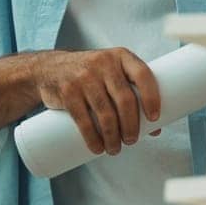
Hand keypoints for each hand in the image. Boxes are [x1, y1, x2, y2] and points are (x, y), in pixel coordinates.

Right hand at [29, 48, 161, 155]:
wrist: (50, 68)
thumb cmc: (92, 75)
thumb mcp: (112, 75)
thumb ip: (132, 95)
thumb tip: (155, 129)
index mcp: (121, 56)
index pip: (142, 74)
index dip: (152, 97)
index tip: (154, 118)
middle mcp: (104, 63)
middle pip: (125, 99)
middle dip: (131, 125)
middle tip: (131, 141)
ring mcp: (84, 77)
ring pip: (105, 113)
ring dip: (113, 136)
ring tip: (115, 149)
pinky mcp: (68, 91)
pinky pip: (83, 119)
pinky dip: (92, 138)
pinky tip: (98, 147)